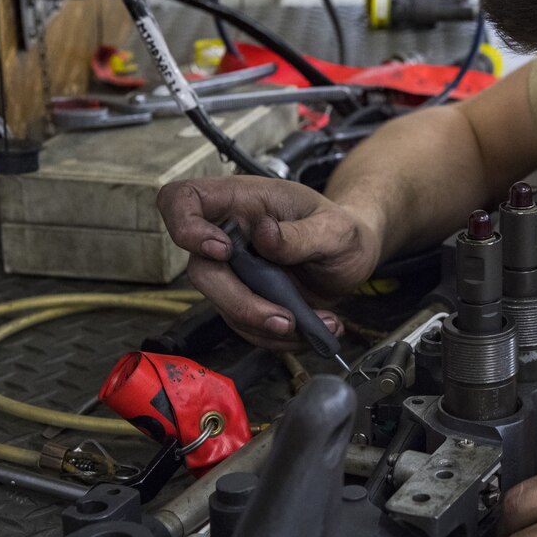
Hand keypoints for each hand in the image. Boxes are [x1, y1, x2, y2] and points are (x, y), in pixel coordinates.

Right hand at [157, 175, 381, 350]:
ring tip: (319, 322)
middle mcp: (229, 234)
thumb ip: (302, 233)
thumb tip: (264, 235)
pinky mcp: (246, 298)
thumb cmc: (341, 229)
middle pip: (201, 270)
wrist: (354, 257)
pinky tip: (315, 326)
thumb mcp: (336, 229)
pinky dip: (279, 336)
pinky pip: (246, 326)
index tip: (223, 251)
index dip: (186, 226)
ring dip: (267, 326)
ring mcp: (235, 269)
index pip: (182, 199)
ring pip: (222, 306)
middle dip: (240, 302)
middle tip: (283, 317)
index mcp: (243, 200)